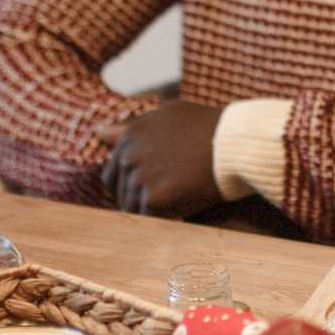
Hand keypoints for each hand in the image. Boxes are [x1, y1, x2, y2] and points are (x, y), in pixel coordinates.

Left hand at [98, 97, 222, 218]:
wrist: (236, 143)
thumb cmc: (208, 126)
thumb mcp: (168, 114)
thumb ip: (132, 126)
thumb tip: (98, 131)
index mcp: (129, 136)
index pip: (112, 174)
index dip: (133, 184)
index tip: (156, 185)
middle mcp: (128, 156)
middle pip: (120, 193)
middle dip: (139, 198)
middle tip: (169, 196)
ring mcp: (140, 178)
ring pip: (133, 209)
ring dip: (152, 211)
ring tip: (178, 201)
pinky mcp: (155, 199)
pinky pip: (150, 219)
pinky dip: (164, 219)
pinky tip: (182, 209)